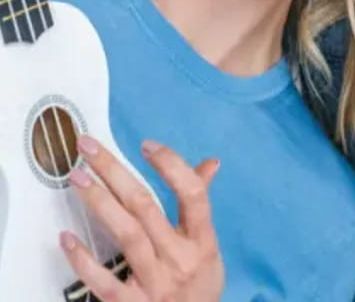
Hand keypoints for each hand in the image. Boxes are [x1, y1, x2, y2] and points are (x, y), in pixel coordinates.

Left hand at [61, 136, 223, 301]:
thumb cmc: (199, 285)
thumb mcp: (208, 246)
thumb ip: (200, 204)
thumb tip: (210, 164)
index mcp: (202, 240)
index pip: (192, 195)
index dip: (171, 166)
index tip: (146, 145)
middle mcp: (180, 258)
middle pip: (146, 207)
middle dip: (115, 172)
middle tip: (89, 149)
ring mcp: (156, 283)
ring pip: (126, 235)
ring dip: (99, 202)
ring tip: (77, 178)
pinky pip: (105, 282)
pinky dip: (85, 260)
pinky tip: (68, 238)